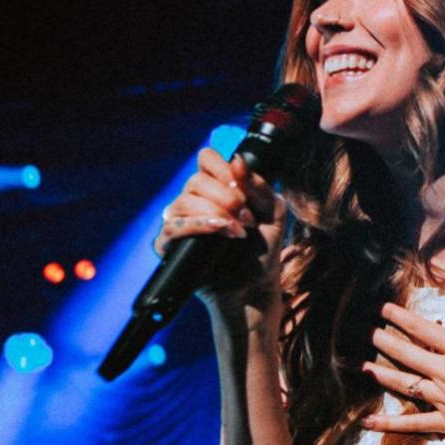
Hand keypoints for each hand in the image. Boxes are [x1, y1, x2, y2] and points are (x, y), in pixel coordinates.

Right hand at [156, 147, 283, 313]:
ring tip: (238, 232)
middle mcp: (195, 201)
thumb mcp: (272, 211)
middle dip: (226, 198)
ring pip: (183, 202)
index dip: (222, 168)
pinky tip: (219, 232)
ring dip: (216, 213)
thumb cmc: (263, 249)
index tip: (241, 188)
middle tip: (247, 219)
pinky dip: (197, 226)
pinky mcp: (171, 246)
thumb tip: (236, 160)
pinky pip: (171, 227)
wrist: (255, 286)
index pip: (206, 159)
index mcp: (216, 187)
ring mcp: (181, 222)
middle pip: (195, 180)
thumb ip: (257, 184)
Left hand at [360, 302, 444, 444]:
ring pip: (405, 384)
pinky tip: (368, 422)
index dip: (402, 318)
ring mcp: (443, 399)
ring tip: (364, 366)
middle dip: (386, 342)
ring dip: (383, 374)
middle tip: (368, 333)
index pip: (425, 330)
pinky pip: (412, 423)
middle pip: (408, 354)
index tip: (385, 309)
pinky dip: (389, 423)